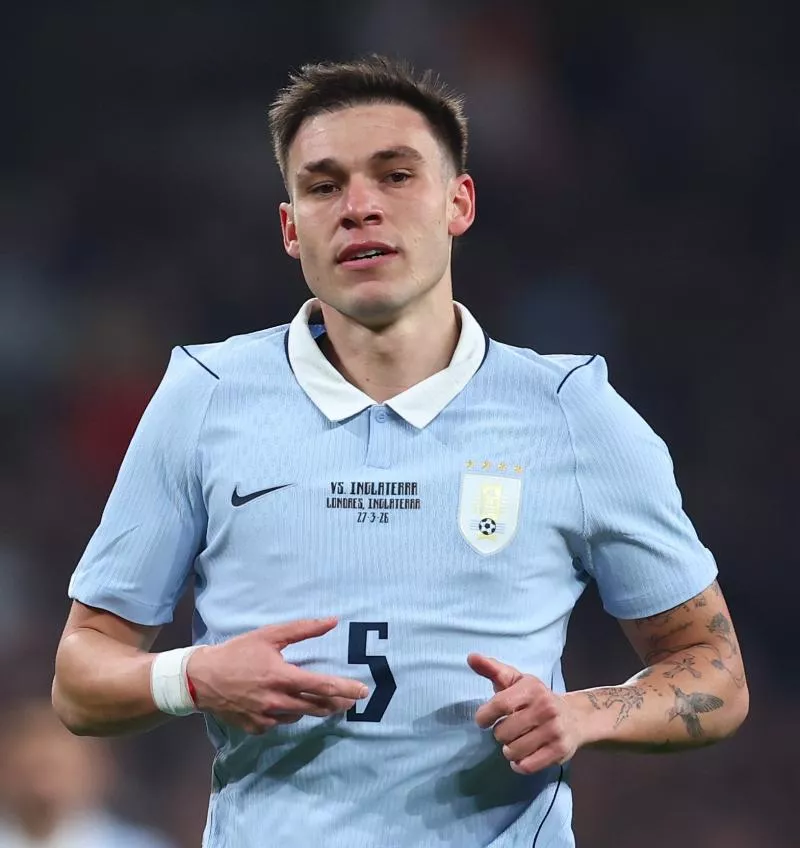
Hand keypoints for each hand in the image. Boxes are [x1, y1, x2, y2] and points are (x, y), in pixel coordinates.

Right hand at [187, 617, 367, 734]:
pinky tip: (284, 703)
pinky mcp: (256, 728)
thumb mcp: (269, 635)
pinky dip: (287, 713)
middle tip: (349, 701)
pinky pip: (280, 722)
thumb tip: (332, 621)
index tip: (362, 691)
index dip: (345, 689)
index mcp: (281, 677)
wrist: (201, 679)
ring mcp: (266, 718)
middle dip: (336, 704)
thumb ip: (303, 629)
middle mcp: (276, 702)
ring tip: (319, 699)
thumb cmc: (237, 652)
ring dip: (311, 708)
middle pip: (316, 707)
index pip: (322, 687)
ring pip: (299, 715)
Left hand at [469, 653, 582, 773]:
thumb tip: (471, 657)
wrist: (575, 717)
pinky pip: (528, 766)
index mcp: (532, 688)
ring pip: (514, 751)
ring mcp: (554, 731)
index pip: (500, 704)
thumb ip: (492, 669)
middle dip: (499, 734)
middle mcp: (545, 708)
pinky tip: (522, 756)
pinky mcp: (559, 751)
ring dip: (508, 750)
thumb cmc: (536, 698)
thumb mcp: (515, 680)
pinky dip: (519, 764)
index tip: (483, 720)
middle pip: (504, 732)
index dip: (485, 715)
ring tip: (515, 742)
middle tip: (507, 730)